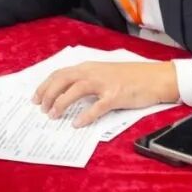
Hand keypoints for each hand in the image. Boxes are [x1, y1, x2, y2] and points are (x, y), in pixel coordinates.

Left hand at [33, 61, 179, 126]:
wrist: (155, 78)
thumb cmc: (131, 78)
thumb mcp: (105, 74)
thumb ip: (87, 80)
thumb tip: (68, 94)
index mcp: (89, 67)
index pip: (60, 74)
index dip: (45, 85)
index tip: (35, 97)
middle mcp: (93, 72)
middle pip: (63, 80)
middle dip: (48, 94)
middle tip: (41, 108)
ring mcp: (105, 83)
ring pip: (75, 90)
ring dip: (61, 103)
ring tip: (53, 116)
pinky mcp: (116, 96)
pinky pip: (97, 107)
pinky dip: (85, 116)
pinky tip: (77, 124)